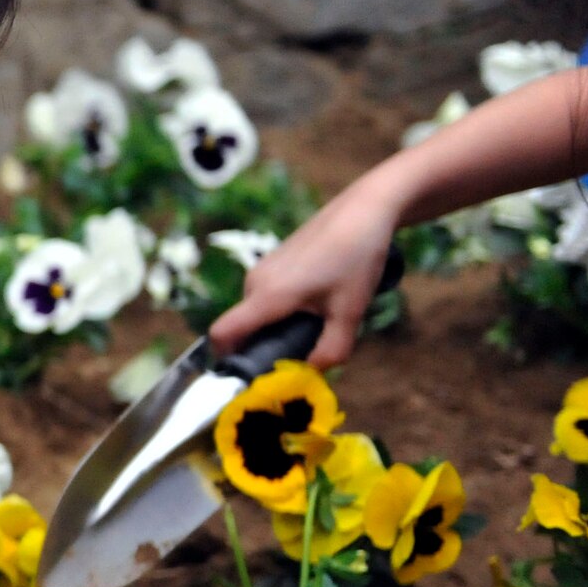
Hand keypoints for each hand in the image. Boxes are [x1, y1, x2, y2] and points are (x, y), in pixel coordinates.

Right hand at [208, 178, 401, 366]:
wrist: (364, 210)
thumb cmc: (357, 258)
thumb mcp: (350, 312)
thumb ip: (330, 350)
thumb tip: (310, 374)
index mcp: (267, 297)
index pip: (222, 334)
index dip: (227, 360)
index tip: (251, 376)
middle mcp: (255, 282)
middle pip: (244, 328)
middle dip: (267, 346)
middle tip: (307, 350)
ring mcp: (262, 269)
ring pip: (258, 313)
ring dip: (279, 326)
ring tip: (321, 319)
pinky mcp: (272, 261)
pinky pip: (267, 297)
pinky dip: (283, 309)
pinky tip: (319, 299)